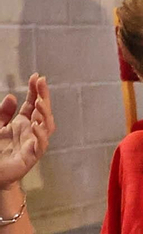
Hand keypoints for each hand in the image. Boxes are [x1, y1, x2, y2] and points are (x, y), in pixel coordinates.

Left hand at [0, 74, 52, 188]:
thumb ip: (3, 113)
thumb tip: (11, 96)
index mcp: (23, 123)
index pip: (33, 104)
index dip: (36, 90)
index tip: (37, 76)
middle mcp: (31, 131)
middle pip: (43, 111)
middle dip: (43, 96)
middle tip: (41, 83)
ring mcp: (33, 143)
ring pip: (46, 126)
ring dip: (44, 114)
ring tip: (39, 102)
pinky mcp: (31, 157)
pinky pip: (40, 145)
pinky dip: (40, 135)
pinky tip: (35, 125)